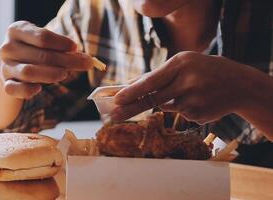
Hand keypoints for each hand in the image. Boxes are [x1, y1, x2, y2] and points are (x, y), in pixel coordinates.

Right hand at [0, 21, 92, 98]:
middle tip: (85, 64)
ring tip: (65, 74)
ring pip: (28, 72)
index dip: (62, 43)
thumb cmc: (32, 50)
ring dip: (51, 74)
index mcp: (16, 30)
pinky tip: (38, 89)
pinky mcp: (5, 84)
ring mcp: (5, 67)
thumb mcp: (43, 43)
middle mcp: (7, 48)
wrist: (9, 64)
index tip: (76, 48)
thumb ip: (62, 49)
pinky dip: (27, 90)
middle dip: (66, 60)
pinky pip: (14, 89)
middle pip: (41, 55)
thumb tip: (85, 59)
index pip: (42, 37)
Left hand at [112, 51, 253, 123]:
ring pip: (168, 107)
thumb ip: (159, 76)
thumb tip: (131, 85)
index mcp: (180, 64)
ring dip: (172, 101)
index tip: (117, 99)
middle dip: (131, 108)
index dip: (132, 91)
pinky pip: (181, 114)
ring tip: (193, 91)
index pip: (151, 81)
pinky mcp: (198, 115)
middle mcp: (187, 82)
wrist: (238, 84)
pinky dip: (185, 108)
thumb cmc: (204, 70)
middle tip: (114, 116)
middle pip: (152, 99)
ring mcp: (194, 100)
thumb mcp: (183, 64)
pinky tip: (200, 99)